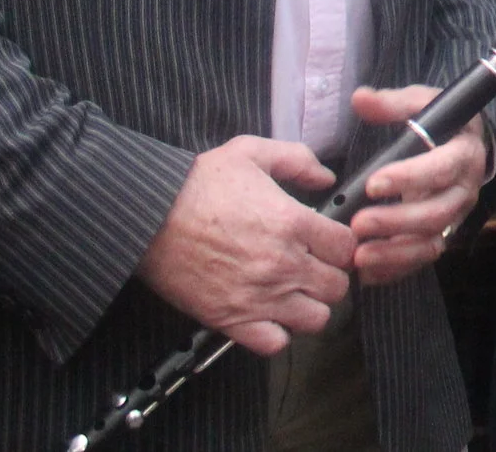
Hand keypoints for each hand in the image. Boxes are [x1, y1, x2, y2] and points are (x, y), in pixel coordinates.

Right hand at [137, 136, 353, 356]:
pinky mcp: (232, 320)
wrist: (148, 215)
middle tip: (314, 267)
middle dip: (330, 276)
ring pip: (316, 318)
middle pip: (338, 287)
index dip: (342, 245)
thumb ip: (296, 160)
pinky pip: (275, 343)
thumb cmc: (197, 183)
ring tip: (294, 292)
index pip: (347, 247)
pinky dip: (278, 333)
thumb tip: (326, 177)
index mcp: (292, 222)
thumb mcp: (250, 152)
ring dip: (310, 306)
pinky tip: (269, 314)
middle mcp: (283, 263)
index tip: (329, 243)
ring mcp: (259, 296)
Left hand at [343, 86, 489, 286]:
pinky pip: (421, 260)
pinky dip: (395, 269)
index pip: (442, 168)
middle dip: (397, 222)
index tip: (373, 183)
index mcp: (464, 154)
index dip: (409, 177)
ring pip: (431, 243)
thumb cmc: (441, 125)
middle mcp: (464, 191)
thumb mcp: (422, 105)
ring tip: (359, 256)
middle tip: (358, 223)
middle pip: (437, 213)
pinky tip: (366, 271)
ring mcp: (454, 218)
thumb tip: (361, 98)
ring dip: (395, 252)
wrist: (463, 147)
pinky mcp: (441, 237)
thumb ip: (392, 103)